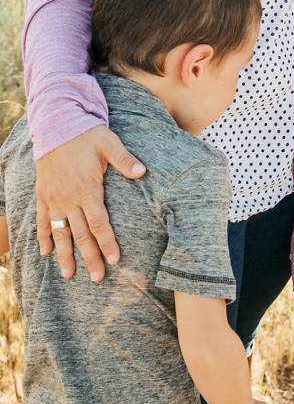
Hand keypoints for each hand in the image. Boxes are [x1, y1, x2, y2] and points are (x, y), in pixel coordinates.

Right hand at [34, 125, 145, 280]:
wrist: (56, 126)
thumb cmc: (87, 135)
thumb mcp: (109, 144)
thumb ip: (124, 160)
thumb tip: (142, 172)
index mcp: (88, 190)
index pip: (99, 223)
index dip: (107, 243)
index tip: (115, 260)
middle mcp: (69, 199)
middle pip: (81, 235)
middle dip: (89, 257)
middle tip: (97, 278)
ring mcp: (53, 199)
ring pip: (60, 233)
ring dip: (65, 255)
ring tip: (69, 275)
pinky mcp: (43, 195)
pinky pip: (41, 221)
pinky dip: (43, 237)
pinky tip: (45, 253)